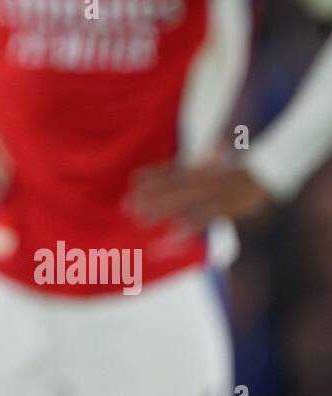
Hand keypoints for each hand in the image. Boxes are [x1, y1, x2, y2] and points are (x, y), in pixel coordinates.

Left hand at [126, 156, 273, 232]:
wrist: (267, 170)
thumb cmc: (236, 169)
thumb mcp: (212, 162)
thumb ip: (193, 162)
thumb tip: (175, 162)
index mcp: (199, 168)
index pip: (171, 171)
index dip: (152, 175)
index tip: (132, 181)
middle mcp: (202, 179)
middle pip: (171, 188)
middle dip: (149, 198)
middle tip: (127, 206)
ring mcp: (213, 192)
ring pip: (183, 202)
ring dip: (161, 211)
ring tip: (141, 220)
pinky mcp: (226, 206)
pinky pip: (204, 216)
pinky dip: (189, 224)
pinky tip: (174, 233)